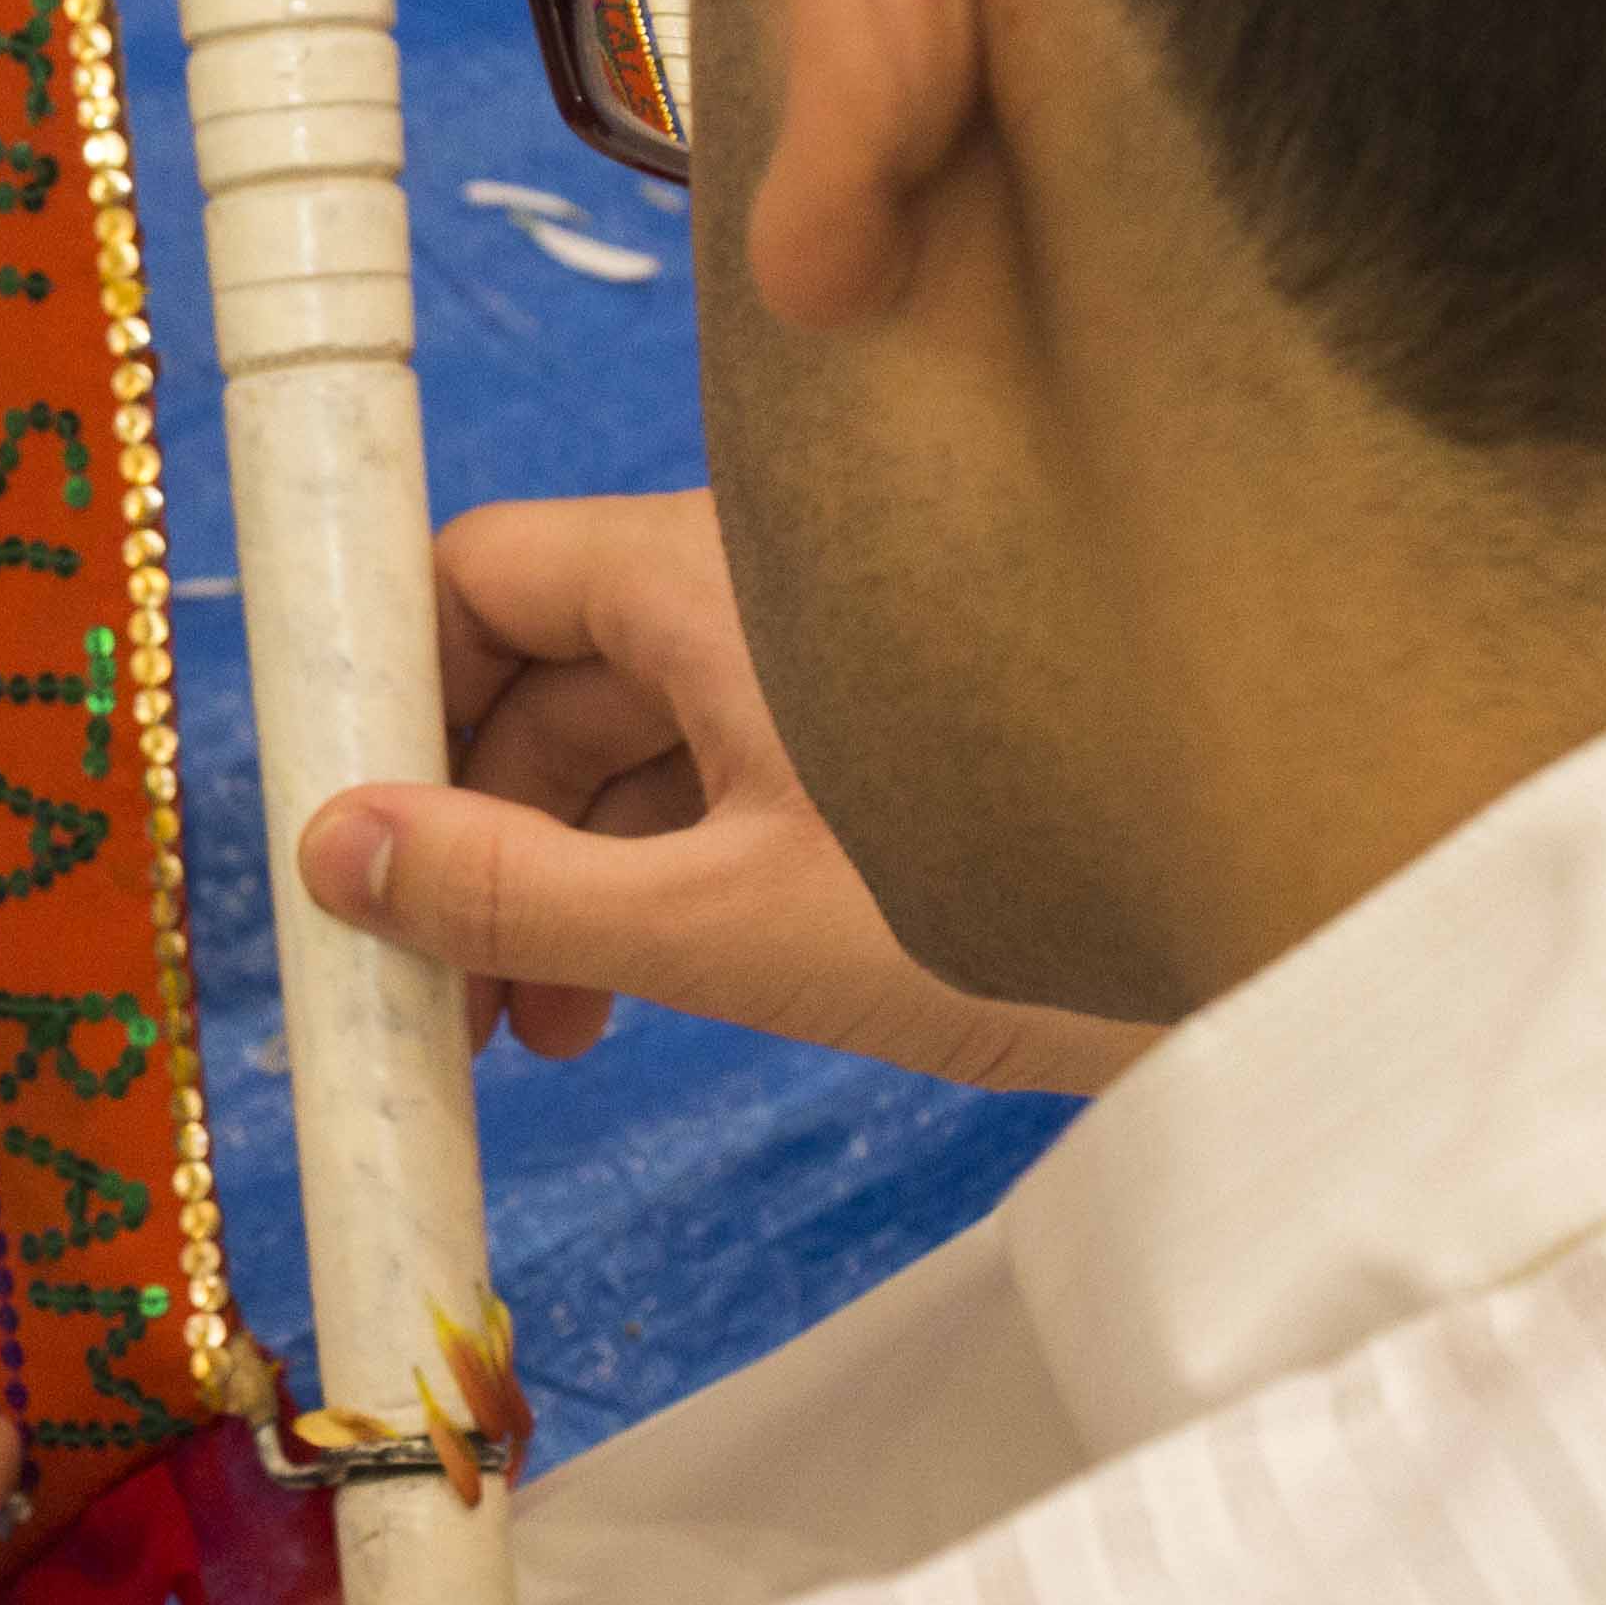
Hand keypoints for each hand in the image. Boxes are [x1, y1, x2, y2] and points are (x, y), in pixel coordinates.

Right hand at [298, 488, 1155, 1096]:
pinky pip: (699, 781)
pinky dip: (639, 880)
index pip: (477, 575)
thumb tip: (336, 861)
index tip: (345, 829)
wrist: (1269, 941)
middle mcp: (747, 590)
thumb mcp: (725, 926)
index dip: (391, 691)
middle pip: (535, 676)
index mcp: (701, 577)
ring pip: (617, 744)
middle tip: (425, 984)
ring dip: (547, 876)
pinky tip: (626, 997)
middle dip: (463, 829)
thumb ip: (515, 896)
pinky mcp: (861, 749)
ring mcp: (810, 668)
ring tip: (531, 1029)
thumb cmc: (1017, 911)